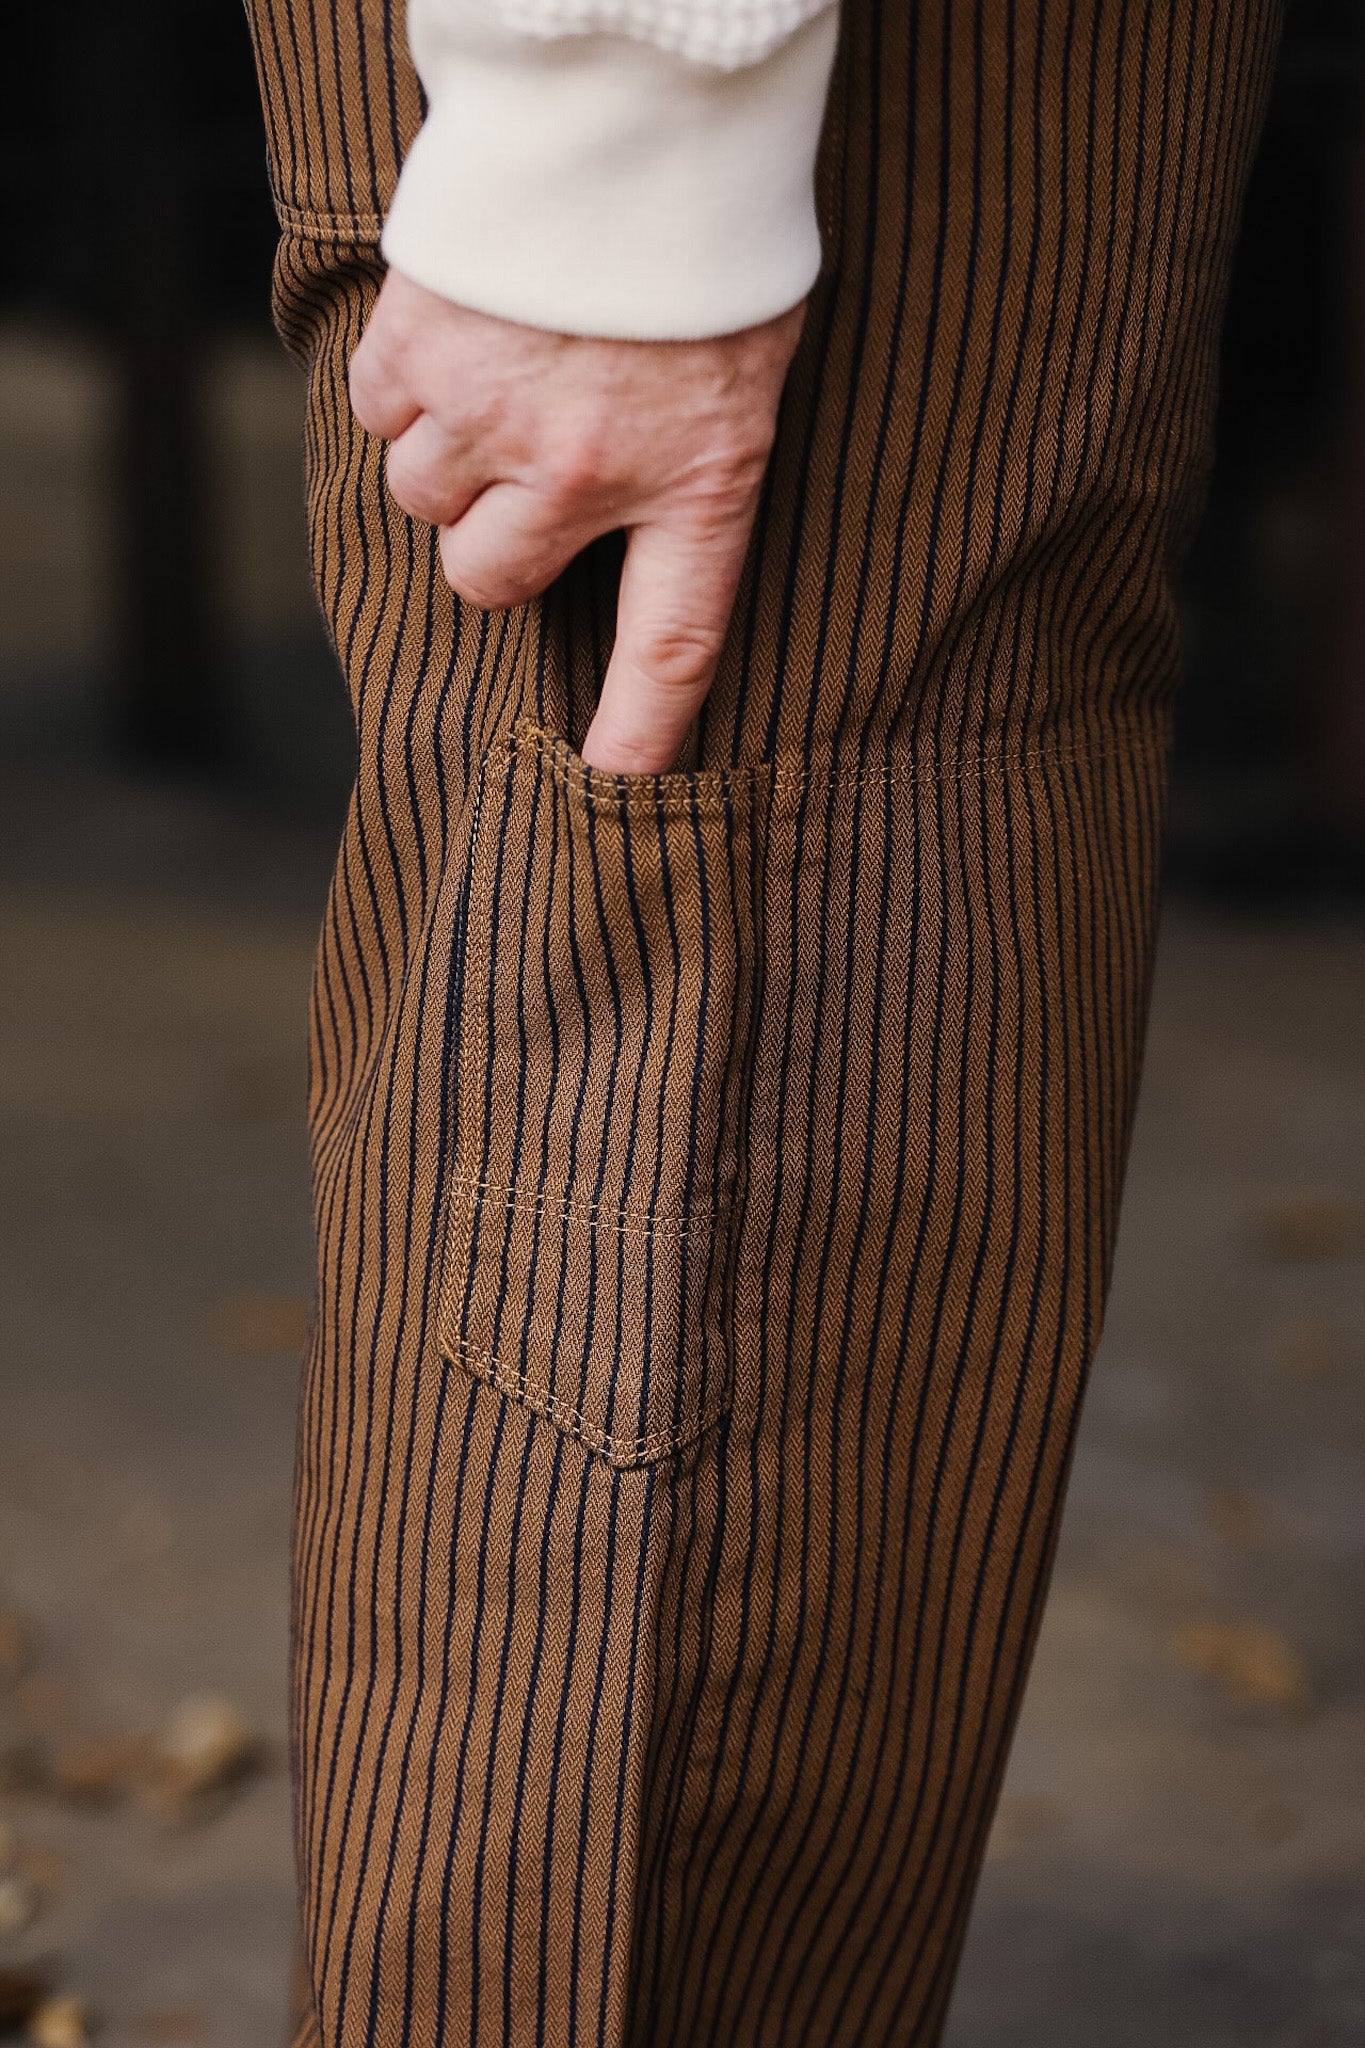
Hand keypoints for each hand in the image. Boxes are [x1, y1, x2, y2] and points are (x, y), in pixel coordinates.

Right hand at [348, 269, 803, 772]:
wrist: (644, 104)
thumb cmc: (705, 243)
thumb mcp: (742, 373)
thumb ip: (686, 471)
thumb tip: (607, 542)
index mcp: (698, 480)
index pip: (673, 647)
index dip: (638, 738)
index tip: (610, 797)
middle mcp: (589, 469)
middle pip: (487, 578)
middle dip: (491, 537)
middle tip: (524, 467)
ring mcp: (496, 412)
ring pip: (419, 497)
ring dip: (443, 454)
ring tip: (500, 373)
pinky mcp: (422, 347)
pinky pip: (378, 414)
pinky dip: (402, 385)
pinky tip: (460, 332)